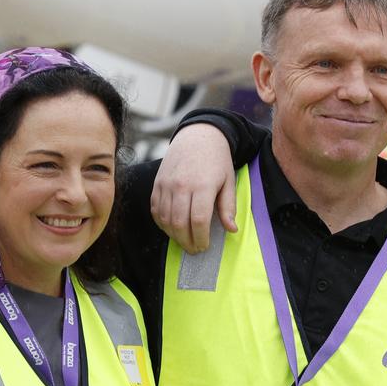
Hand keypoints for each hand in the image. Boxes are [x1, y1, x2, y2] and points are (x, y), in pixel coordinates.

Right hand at [150, 124, 237, 252]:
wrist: (197, 136)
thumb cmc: (217, 160)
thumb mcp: (229, 181)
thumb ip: (228, 206)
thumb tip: (232, 230)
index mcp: (203, 185)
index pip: (199, 220)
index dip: (201, 238)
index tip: (205, 246)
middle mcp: (182, 185)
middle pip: (180, 223)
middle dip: (187, 241)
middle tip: (194, 249)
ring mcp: (166, 184)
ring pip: (165, 219)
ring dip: (174, 235)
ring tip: (184, 241)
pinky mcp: (157, 183)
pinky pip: (155, 209)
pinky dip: (162, 223)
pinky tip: (172, 228)